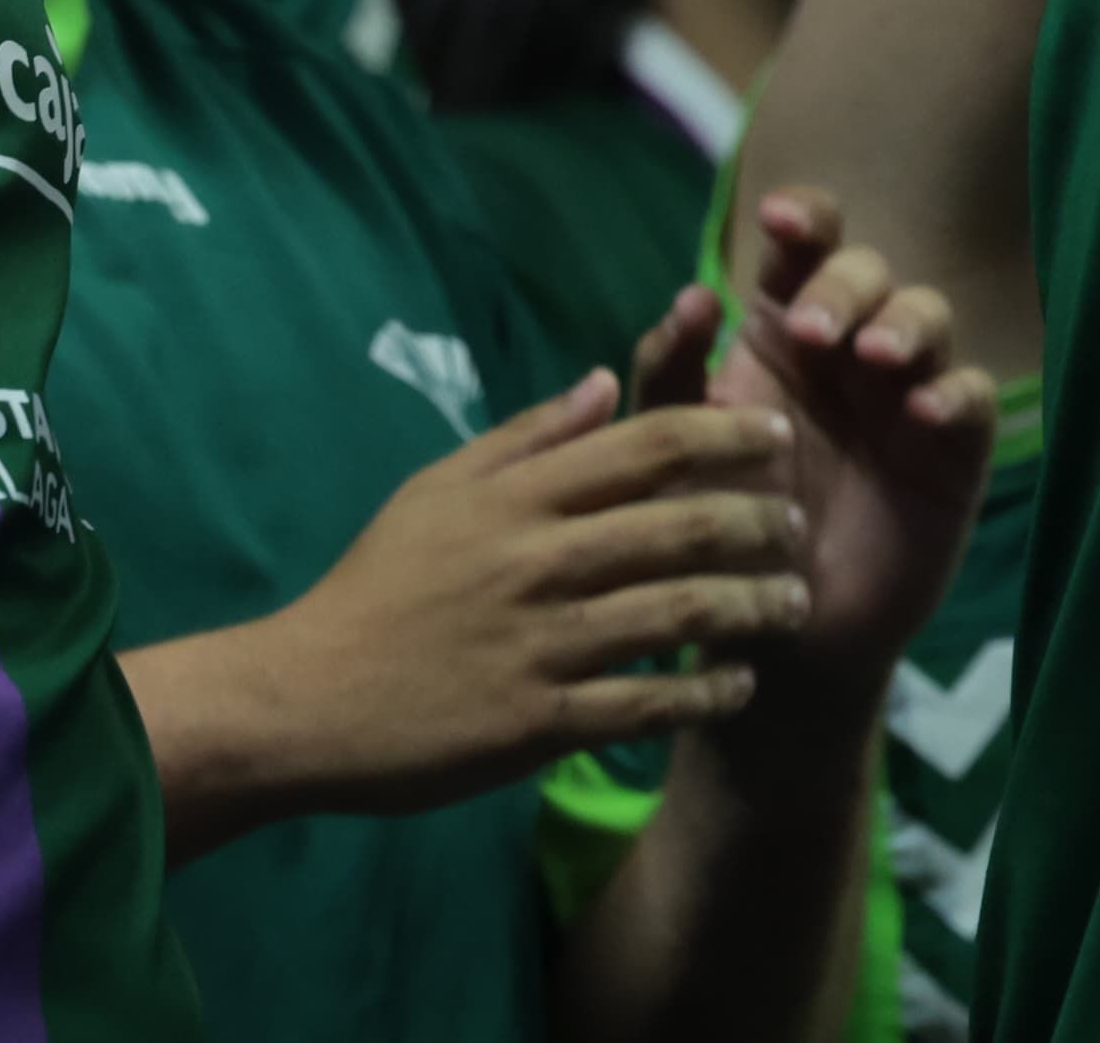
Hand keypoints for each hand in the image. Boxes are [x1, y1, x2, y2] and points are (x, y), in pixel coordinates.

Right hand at [210, 373, 809, 818]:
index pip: (649, 443)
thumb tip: (608, 378)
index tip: (782, 434)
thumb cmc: (375, 589)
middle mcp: (538, 562)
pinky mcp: (536, 722)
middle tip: (801, 526)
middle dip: (762, 521)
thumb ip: (526, 436)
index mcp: (518, 498)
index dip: (729, 430)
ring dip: (753, 607)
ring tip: (794, 604)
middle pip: (684, 525)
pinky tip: (739, 686)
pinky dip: (703, 694)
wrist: (298, 702)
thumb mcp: (435, 491)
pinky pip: (644, 704)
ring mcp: (541, 643)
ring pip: (680, 612)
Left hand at [709, 189, 999, 731]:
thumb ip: (670, 379)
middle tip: (812, 330)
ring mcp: (906, 391)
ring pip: (927, 316)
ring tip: (874, 357)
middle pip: (867, 273)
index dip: (803, 220)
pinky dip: (953, 390)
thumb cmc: (714, 533)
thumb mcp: (673, 455)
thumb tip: (691, 294)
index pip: (801, 251)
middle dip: (845, 285)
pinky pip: (971, 395)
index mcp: (781, 333)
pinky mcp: (953, 445)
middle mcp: (848, 349)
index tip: (780, 220)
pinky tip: (923, 410)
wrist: (774, 633)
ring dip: (903, 322)